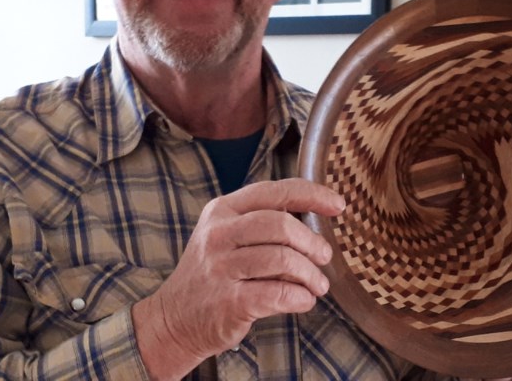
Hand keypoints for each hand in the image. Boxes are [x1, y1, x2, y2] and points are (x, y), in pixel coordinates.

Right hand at [131, 178, 344, 378]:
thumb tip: (316, 221)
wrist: (174, 319)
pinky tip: (303, 300)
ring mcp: (220, 268)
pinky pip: (278, 294)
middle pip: (281, 224)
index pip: (275, 191)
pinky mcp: (228, 301)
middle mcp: (219, 234)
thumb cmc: (213, 274)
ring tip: (317, 284)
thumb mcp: (226, 236)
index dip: (312, 195)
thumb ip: (262, 223)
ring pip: (283, 259)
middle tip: (324, 256)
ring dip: (310, 274)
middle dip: (312, 241)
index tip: (337, 205)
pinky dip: (300, 297)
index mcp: (223, 210)